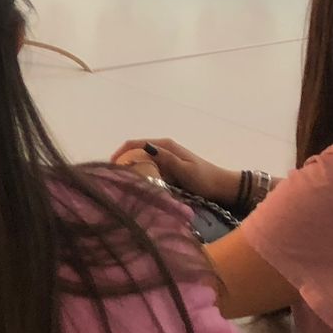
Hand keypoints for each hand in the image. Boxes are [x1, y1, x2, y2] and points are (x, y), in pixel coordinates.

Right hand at [110, 138, 240, 206]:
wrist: (222, 187)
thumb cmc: (205, 179)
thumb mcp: (185, 170)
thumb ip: (166, 159)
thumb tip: (145, 147)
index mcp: (165, 146)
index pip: (134, 144)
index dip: (120, 153)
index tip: (110, 167)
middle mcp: (162, 150)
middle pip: (135, 153)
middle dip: (123, 163)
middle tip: (114, 180)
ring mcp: (164, 160)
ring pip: (141, 163)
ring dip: (131, 172)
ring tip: (122, 186)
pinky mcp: (167, 171)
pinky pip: (149, 172)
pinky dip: (141, 178)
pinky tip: (138, 189)